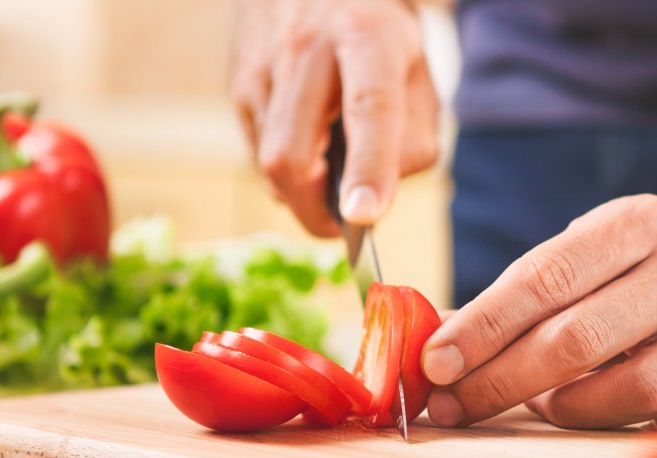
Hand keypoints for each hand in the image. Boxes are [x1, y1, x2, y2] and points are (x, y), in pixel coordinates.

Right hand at [231, 0, 437, 235]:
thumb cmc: (378, 36)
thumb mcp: (417, 71)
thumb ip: (414, 137)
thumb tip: (371, 201)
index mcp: (366, 33)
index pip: (369, 108)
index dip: (369, 167)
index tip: (365, 216)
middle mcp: (306, 46)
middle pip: (292, 155)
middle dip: (314, 210)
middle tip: (343, 224)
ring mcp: (262, 65)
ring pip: (270, 163)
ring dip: (302, 192)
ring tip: (331, 172)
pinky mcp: (238, 83)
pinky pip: (259, 152)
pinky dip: (288, 168)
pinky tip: (309, 143)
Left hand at [422, 194, 656, 431]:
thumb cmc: (620, 279)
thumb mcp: (574, 260)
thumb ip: (510, 300)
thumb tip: (431, 350)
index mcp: (635, 223)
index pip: (544, 278)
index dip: (483, 327)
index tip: (433, 365)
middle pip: (579, 338)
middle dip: (500, 381)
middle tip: (450, 408)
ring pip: (632, 389)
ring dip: (565, 408)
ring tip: (535, 405)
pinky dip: (630, 431)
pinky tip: (597, 421)